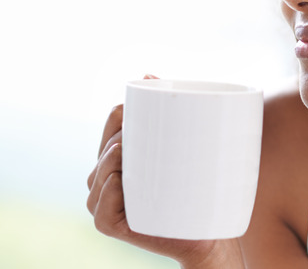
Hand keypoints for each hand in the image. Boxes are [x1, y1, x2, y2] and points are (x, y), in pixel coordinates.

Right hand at [86, 75, 243, 267]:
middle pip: (105, 149)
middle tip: (142, 131)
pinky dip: (108, 194)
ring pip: (99, 175)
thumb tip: (148, 73)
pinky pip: (101, 210)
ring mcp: (107, 204)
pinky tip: (119, 181)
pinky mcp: (113, 227)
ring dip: (112, 160)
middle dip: (118, 136)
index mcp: (122, 158)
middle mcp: (107, 179)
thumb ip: (175, 112)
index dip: (121, 114)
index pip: (112, 127)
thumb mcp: (187, 148)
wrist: (208, 234)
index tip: (139, 103)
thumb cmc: (197, 189)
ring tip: (128, 150)